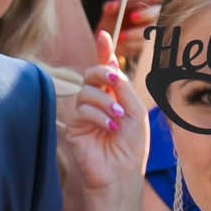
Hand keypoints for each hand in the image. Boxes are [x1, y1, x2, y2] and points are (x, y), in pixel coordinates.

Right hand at [62, 41, 149, 195]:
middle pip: (91, 74)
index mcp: (114, 97)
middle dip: (102, 72)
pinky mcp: (74, 127)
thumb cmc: (132, 147)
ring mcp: (84, 114)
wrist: (121, 175)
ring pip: (86, 91)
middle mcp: (98, 102)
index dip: (103, 51)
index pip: (106, 70)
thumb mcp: (136, 113)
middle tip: (114, 81)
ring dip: (105, 101)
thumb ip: (124, 89)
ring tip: (118, 119)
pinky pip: (82, 109)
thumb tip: (111, 68)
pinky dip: (98, 116)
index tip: (103, 35)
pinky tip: (109, 128)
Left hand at [96, 0, 164, 79]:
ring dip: (136, 33)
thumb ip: (112, 7)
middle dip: (147, 13)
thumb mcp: (110, 13)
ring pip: (153, 31)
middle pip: (159, 12)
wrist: (109, 41)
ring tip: (120, 36)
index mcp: (146, 3)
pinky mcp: (148, 48)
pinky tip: (123, 43)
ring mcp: (153, 33)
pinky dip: (133, 45)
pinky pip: (146, 47)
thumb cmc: (113, 22)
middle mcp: (153, 17)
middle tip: (133, 17)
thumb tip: (109, 7)